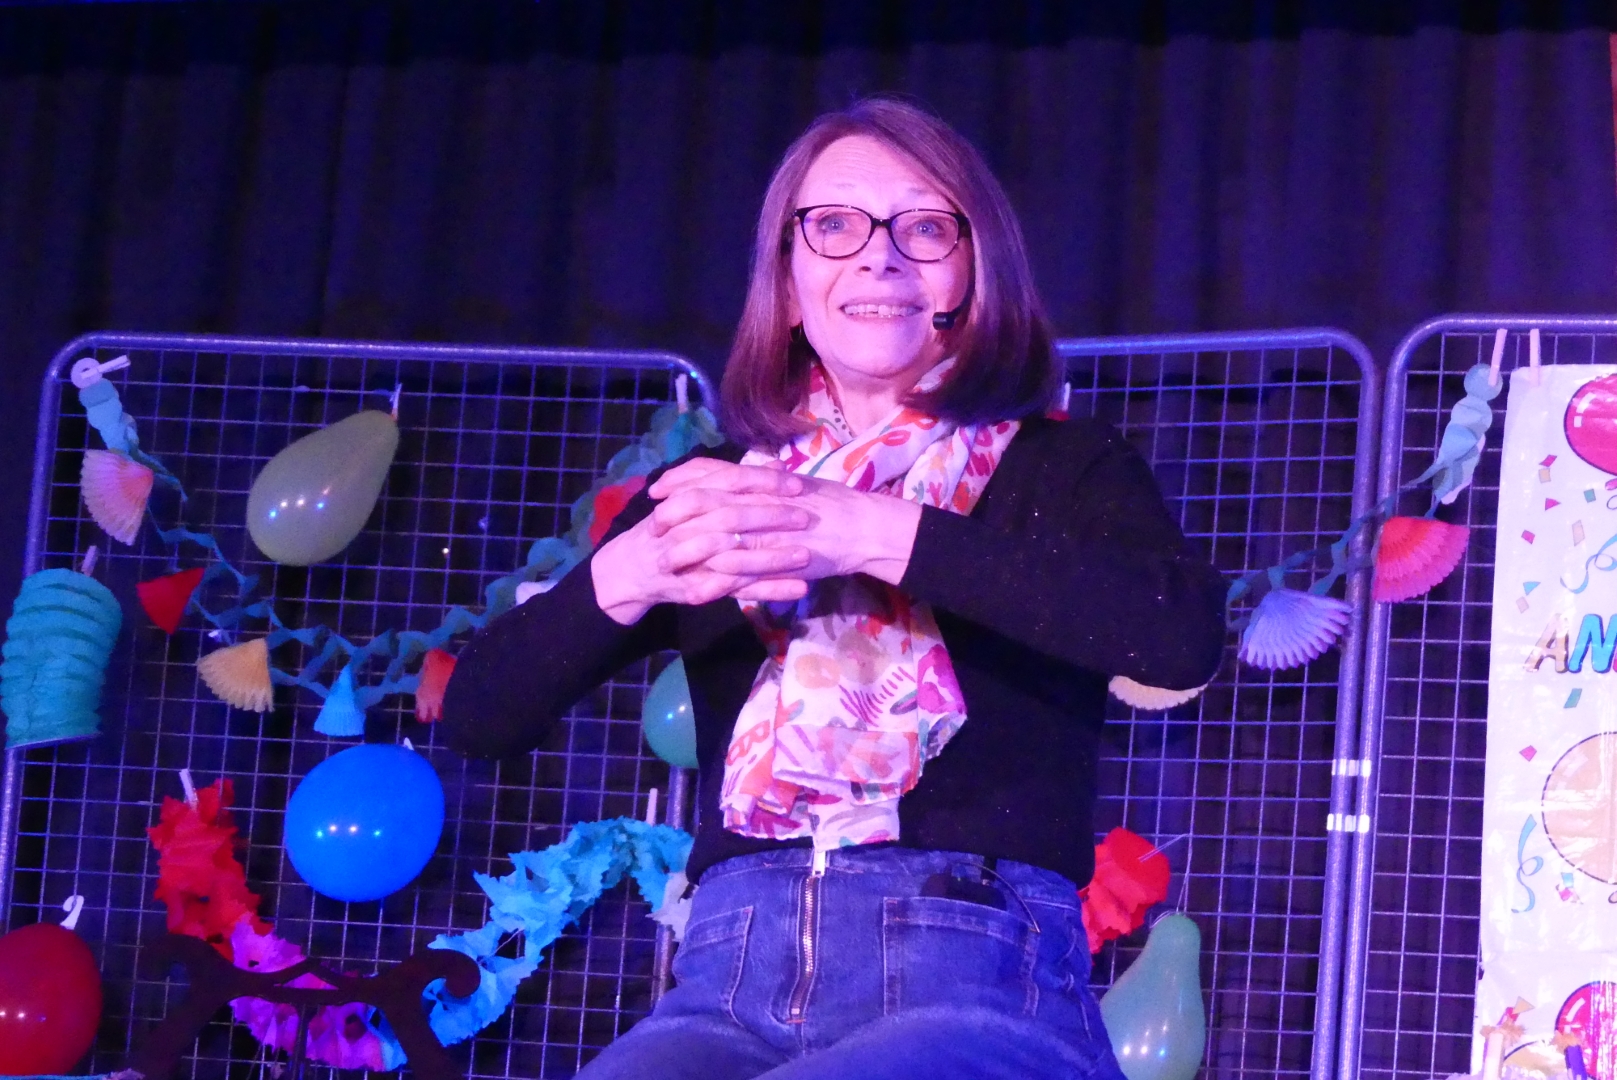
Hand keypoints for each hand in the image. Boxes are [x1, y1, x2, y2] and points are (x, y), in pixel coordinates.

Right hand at [591, 460, 812, 623]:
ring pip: (735, 558)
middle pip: (732, 518)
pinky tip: (798, 589)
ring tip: (807, 557)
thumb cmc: (668, 527)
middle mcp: (687, 526)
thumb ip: (733, 481)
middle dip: (772, 518)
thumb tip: (777, 464)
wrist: (629, 568)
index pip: (728, 482)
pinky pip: (738, 592)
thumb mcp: (694, 496)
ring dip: (773, 558)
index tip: (796, 483)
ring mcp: (691, 560)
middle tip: (806, 517)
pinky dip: (769, 591)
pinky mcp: (699, 588)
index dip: (762, 482)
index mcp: (689, 498)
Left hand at [651, 460, 922, 585]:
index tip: (658, 489)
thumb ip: (763, 481)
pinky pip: (740, 574)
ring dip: (687, 551)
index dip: (680, 480)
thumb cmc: (832, 503)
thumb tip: (740, 474)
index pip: (711, 474)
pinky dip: (715, 583)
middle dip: (674, 515)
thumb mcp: (793, 484)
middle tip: (653, 526)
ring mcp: (767, 533)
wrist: (862, 527)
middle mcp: (759, 502)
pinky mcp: (777, 563)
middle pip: (704, 504)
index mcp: (761, 482)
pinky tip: (695, 591)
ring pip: (716, 540)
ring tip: (664, 562)